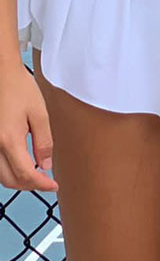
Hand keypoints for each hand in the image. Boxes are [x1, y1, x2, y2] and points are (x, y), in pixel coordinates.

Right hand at [0, 62, 55, 191]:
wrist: (1, 74)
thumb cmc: (20, 89)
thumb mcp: (39, 113)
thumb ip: (44, 141)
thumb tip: (45, 165)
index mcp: (9, 140)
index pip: (25, 174)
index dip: (41, 184)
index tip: (54, 186)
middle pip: (9, 180)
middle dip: (29, 185)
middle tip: (47, 182)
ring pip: (0, 175)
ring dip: (18, 180)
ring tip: (37, 175)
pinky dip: (8, 171)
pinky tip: (22, 164)